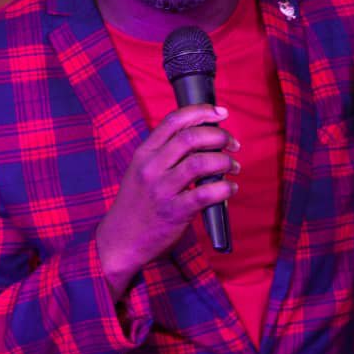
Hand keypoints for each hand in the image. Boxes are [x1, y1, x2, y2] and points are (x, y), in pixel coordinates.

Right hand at [95, 104, 239, 297]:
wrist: (119, 241)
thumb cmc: (137, 205)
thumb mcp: (141, 171)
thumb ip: (164, 154)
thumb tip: (202, 138)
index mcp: (144, 153)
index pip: (174, 120)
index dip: (201, 111)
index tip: (220, 113)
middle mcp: (151, 167)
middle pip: (191, 137)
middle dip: (219, 136)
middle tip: (232, 144)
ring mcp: (161, 189)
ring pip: (200, 163)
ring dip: (225, 161)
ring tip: (233, 166)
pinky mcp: (173, 212)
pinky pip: (205, 193)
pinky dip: (224, 188)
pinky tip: (229, 188)